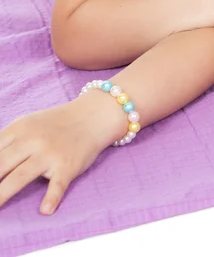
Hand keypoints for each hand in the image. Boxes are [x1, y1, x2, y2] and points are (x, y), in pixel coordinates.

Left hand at [0, 92, 123, 214]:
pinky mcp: (68, 167)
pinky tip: (45, 210)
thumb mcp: (27, 124)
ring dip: (2, 194)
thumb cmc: (55, 124)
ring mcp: (50, 154)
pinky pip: (58, 184)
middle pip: (0, 165)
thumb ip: (6, 141)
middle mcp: (33, 141)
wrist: (92, 117)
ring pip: (20, 176)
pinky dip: (52, 197)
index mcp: (19, 129)